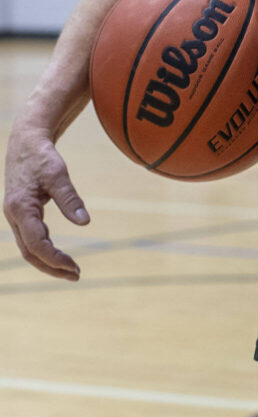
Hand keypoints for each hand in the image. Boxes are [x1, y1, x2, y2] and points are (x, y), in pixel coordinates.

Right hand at [4, 127, 89, 279]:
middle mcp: (14, 216)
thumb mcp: (57, 174)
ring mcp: (16, 216)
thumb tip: (85, 223)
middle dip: (52, 267)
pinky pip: (31, 238)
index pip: (36, 244)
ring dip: (49, 261)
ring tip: (71, 269)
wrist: (25, 141)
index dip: (54, 259)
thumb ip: (70, 198)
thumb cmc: (41, 156)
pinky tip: (60, 254)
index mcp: (20, 208)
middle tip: (76, 275)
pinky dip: (45, 249)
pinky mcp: (22, 213)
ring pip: (29, 248)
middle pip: (30, 252)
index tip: (74, 267)